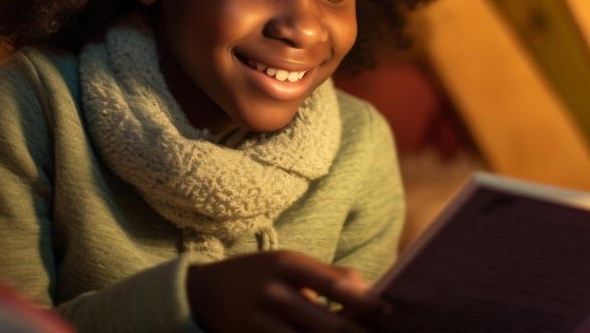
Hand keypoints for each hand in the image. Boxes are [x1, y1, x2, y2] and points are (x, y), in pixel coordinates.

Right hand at [186, 250, 384, 332]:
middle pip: (328, 325)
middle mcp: (273, 293)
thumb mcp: (289, 263)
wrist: (202, 292)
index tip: (387, 310)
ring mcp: (259, 323)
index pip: (336, 286)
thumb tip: (369, 291)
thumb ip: (328, 275)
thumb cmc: (259, 274)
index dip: (367, 302)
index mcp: (287, 265)